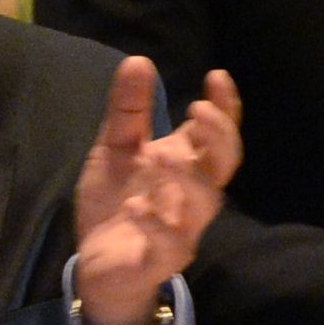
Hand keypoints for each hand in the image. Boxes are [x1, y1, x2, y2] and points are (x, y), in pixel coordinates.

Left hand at [72, 58, 243, 324]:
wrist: (97, 264)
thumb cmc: (116, 202)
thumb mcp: (115, 148)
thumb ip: (128, 110)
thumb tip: (139, 60)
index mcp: (187, 163)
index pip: (219, 133)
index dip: (226, 107)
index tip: (217, 76)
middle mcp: (193, 193)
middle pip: (224, 163)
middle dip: (219, 136)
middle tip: (198, 109)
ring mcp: (183, 227)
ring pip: (204, 202)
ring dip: (188, 177)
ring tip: (160, 156)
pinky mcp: (161, 258)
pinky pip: (170, 243)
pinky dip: (157, 224)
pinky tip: (138, 206)